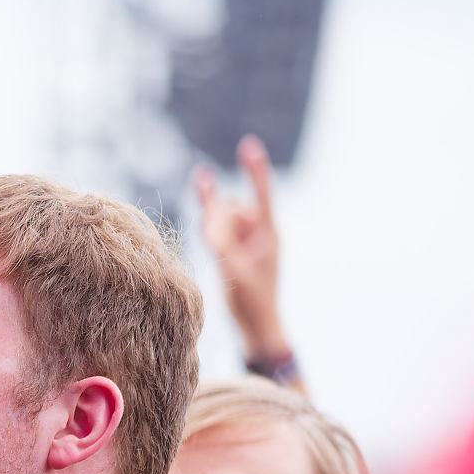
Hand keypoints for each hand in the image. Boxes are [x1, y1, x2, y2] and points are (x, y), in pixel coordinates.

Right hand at [192, 134, 286, 360]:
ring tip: (216, 251)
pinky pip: (218, 230)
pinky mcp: (234, 252)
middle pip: (234, 208)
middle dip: (219, 217)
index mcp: (269, 235)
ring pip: (222, 219)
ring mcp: (245, 242)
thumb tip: (208, 217)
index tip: (248, 146)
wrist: (256, 327)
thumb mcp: (236, 271)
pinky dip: (210, 230)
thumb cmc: (253, 302)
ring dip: (213, 226)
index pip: (262, 195)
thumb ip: (221, 242)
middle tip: (216, 246)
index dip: (255, 170)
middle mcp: (258, 234)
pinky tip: (205, 229)